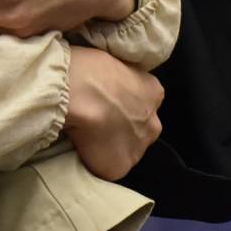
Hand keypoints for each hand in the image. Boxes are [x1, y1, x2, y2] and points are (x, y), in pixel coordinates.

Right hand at [65, 45, 161, 180]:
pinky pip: (106, 167)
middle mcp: (153, 124)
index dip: (123, 102)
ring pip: (124, 150)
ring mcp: (138, 149)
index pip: (143, 101)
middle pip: (139, 129)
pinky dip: (94, 160)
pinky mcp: (118, 169)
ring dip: (110, 146)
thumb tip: (108, 88)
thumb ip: (118, 79)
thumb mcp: (111, 61)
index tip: (106, 100)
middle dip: (122, 127)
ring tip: (86, 134)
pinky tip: (80, 146)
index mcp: (153, 92)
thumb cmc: (88, 67)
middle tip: (97, 119)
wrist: (76, 92)